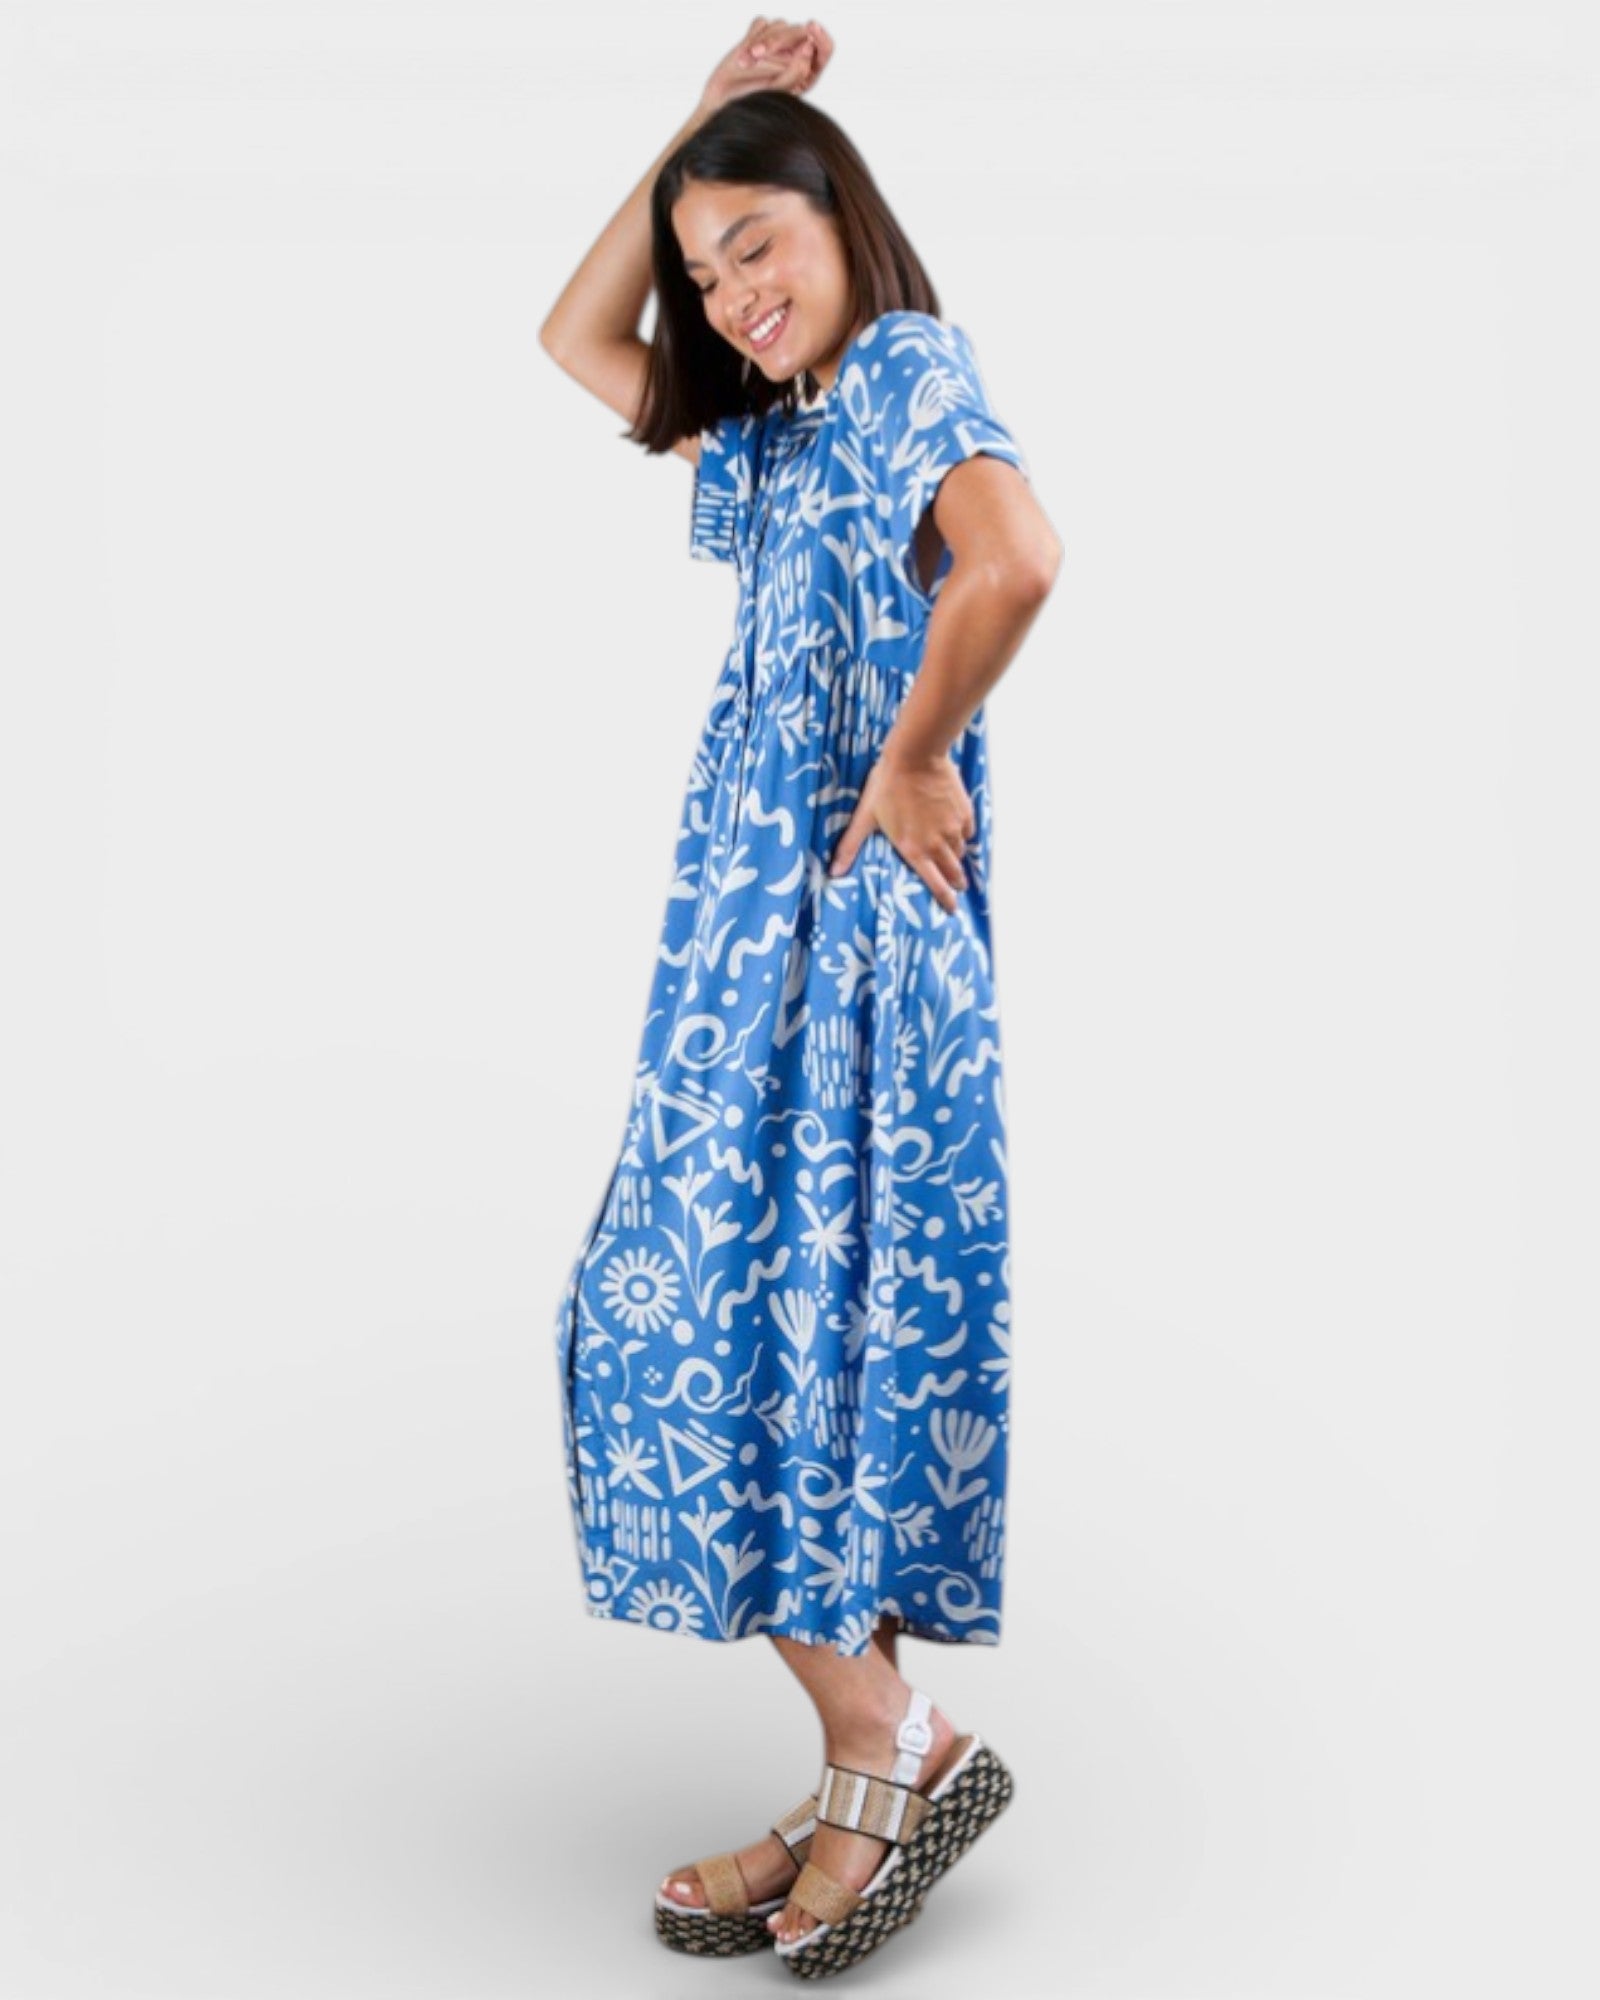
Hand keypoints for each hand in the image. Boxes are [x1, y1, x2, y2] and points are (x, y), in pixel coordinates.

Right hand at [700, 17, 832, 113]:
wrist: (723, 105)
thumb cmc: (751, 105)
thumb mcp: (775, 93)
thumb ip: (794, 72)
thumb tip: (808, 48)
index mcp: (807, 72)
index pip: (824, 48)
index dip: (820, 36)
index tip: (812, 27)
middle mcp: (795, 55)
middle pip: (798, 32)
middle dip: (776, 41)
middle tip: (758, 53)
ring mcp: (777, 45)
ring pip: (779, 25)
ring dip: (760, 42)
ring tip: (744, 63)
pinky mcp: (759, 36)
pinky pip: (761, 24)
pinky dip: (751, 36)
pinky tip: (741, 57)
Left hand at [827, 748, 975, 913]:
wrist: (916, 756)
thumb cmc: (887, 785)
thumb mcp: (865, 817)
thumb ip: (851, 846)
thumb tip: (833, 872)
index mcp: (914, 850)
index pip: (936, 885)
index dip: (945, 900)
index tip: (952, 909)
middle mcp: (937, 844)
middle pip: (954, 872)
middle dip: (956, 882)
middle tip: (957, 886)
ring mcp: (954, 828)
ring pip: (960, 852)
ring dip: (957, 858)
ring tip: (954, 858)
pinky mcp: (964, 812)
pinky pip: (967, 832)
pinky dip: (963, 834)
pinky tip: (956, 830)